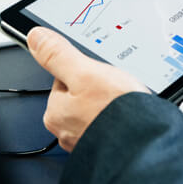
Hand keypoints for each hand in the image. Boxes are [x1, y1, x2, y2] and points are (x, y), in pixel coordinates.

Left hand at [27, 27, 148, 151]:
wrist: (146, 143)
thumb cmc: (115, 113)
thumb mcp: (85, 72)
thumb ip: (58, 55)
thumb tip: (36, 37)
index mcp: (55, 112)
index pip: (64, 78)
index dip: (84, 71)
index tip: (97, 74)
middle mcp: (66, 131)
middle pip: (80, 94)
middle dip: (97, 89)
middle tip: (114, 89)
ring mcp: (86, 140)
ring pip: (95, 110)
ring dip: (109, 105)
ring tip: (123, 103)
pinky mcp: (105, 146)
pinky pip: (109, 125)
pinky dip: (118, 120)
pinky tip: (128, 116)